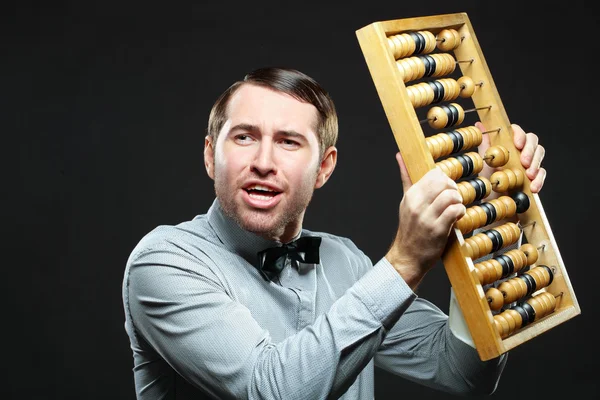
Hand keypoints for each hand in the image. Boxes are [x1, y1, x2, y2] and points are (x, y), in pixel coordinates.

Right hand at [385, 152, 465, 287]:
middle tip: (453, 198)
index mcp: (410, 195)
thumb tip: (400, 156)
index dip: (445, 180)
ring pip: (450, 196)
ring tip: (456, 208)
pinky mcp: (437, 230)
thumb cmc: (410, 229)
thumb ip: (406, 179)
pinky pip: (455, 211)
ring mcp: (426, 217)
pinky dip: (461, 212)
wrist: (407, 257)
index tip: (446, 190)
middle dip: (453, 188)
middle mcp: (416, 204)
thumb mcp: (405, 202)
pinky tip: (457, 217)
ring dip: (458, 201)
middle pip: (443, 182)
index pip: (434, 175)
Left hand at [476, 122, 546, 192]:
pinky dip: (539, 180)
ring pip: (539, 154)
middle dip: (530, 151)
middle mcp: (520, 149)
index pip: (517, 131)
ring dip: (536, 164)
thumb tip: (478, 124)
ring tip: (529, 175)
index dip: (520, 135)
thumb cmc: (488, 176)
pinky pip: (542, 173)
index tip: (517, 145)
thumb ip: (485, 144)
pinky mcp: (535, 174)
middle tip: (524, 162)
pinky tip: (534, 188)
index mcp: (508, 142)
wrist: (493, 197)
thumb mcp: (485, 160)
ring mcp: (529, 161)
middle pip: (532, 140)